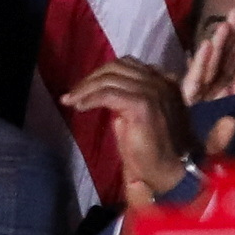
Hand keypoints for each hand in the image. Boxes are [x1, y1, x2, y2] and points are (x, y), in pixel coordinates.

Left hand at [66, 57, 195, 211]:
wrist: (164, 169)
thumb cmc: (150, 146)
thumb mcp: (138, 113)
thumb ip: (128, 95)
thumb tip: (102, 88)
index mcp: (162, 80)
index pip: (127, 65)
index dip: (102, 73)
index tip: (83, 87)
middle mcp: (161, 80)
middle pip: (117, 67)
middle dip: (90, 78)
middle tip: (72, 93)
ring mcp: (154, 91)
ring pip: (110, 79)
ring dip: (85, 88)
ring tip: (70, 100)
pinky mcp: (143, 105)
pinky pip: (109, 94)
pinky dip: (90, 98)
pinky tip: (79, 106)